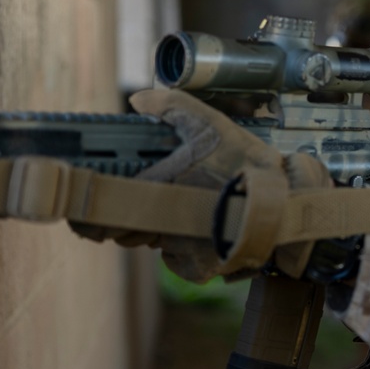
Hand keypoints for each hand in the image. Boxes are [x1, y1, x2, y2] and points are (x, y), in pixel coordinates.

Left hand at [71, 90, 331, 282]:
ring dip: (159, 227)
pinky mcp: (196, 267)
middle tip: (153, 196)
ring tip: (187, 206)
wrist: (285, 206)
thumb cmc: (247, 165)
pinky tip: (203, 226)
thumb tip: (138, 100)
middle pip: (123, 233)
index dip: (84, 219)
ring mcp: (179, 249)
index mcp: (157, 188)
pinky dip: (183, 246)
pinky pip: (176, 258)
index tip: (83, 213)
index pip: (94, 221)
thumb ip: (172, 106)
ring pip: (152, 242)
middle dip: (131, 216)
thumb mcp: (213, 124)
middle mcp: (162, 224)